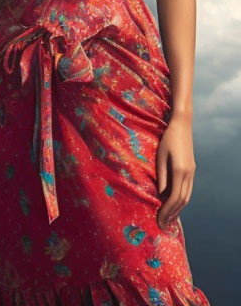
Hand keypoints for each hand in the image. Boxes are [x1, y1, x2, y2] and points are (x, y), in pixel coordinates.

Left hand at [156, 113, 195, 229]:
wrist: (181, 126)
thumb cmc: (166, 140)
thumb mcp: (160, 158)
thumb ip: (161, 177)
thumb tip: (160, 196)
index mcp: (180, 172)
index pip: (174, 198)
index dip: (166, 211)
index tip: (159, 220)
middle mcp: (188, 175)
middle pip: (182, 201)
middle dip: (172, 214)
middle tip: (163, 225)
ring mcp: (192, 173)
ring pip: (186, 197)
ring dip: (177, 209)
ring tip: (168, 219)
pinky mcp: (191, 170)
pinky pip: (187, 190)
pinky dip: (180, 200)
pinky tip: (173, 204)